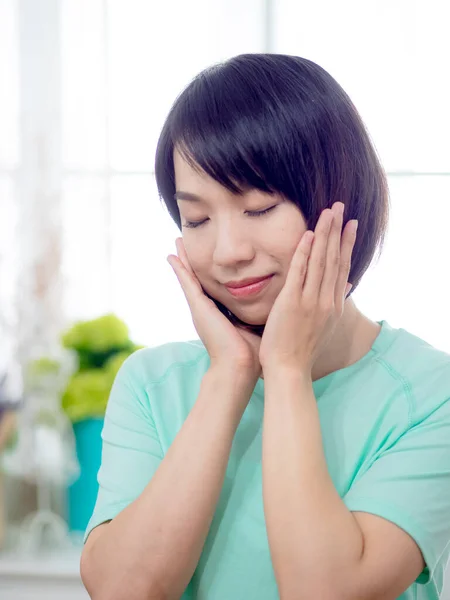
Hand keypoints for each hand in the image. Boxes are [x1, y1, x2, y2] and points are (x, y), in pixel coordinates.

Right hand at [168, 238, 261, 379]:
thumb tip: (277, 306)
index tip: (209, 256)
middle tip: (184, 242)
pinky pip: (186, 282)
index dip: (212, 270)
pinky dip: (179, 269)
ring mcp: (200, 308)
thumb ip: (259, 314)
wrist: (240, 366)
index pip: (215, 285)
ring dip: (183, 259)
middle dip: (192, 260)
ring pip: (189, 277)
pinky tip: (171, 256)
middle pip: (199, 278)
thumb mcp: (255, 325)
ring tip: (177, 241)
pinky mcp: (198, 307)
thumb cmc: (251, 352)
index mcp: (221, 313)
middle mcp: (207, 309)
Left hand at [259, 202, 356, 375]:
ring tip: (329, 212)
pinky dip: (304, 253)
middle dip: (338, 231)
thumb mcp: (324, 326)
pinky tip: (308, 235)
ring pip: (320, 261)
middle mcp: (326, 300)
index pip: (341, 268)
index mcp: (333, 305)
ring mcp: (310, 301)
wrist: (289, 370)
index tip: (351, 224)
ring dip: (325, 234)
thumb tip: (345, 284)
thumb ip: (333, 303)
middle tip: (340, 207)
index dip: (346, 244)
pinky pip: (300, 272)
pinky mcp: (292, 303)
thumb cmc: (302, 350)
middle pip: (334, 259)